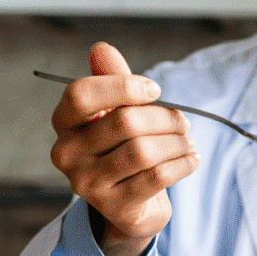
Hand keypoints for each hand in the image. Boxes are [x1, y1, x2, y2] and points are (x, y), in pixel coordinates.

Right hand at [49, 42, 198, 255]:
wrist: (130, 205)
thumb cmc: (122, 149)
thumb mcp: (116, 112)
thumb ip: (112, 80)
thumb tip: (101, 48)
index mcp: (64, 124)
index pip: (81, 94)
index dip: (123, 86)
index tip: (154, 89)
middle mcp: (67, 154)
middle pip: (124, 122)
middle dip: (164, 117)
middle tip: (183, 121)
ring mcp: (88, 184)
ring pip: (143, 151)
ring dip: (177, 142)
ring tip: (188, 141)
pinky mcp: (115, 207)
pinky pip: (158, 177)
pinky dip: (183, 163)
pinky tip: (191, 158)